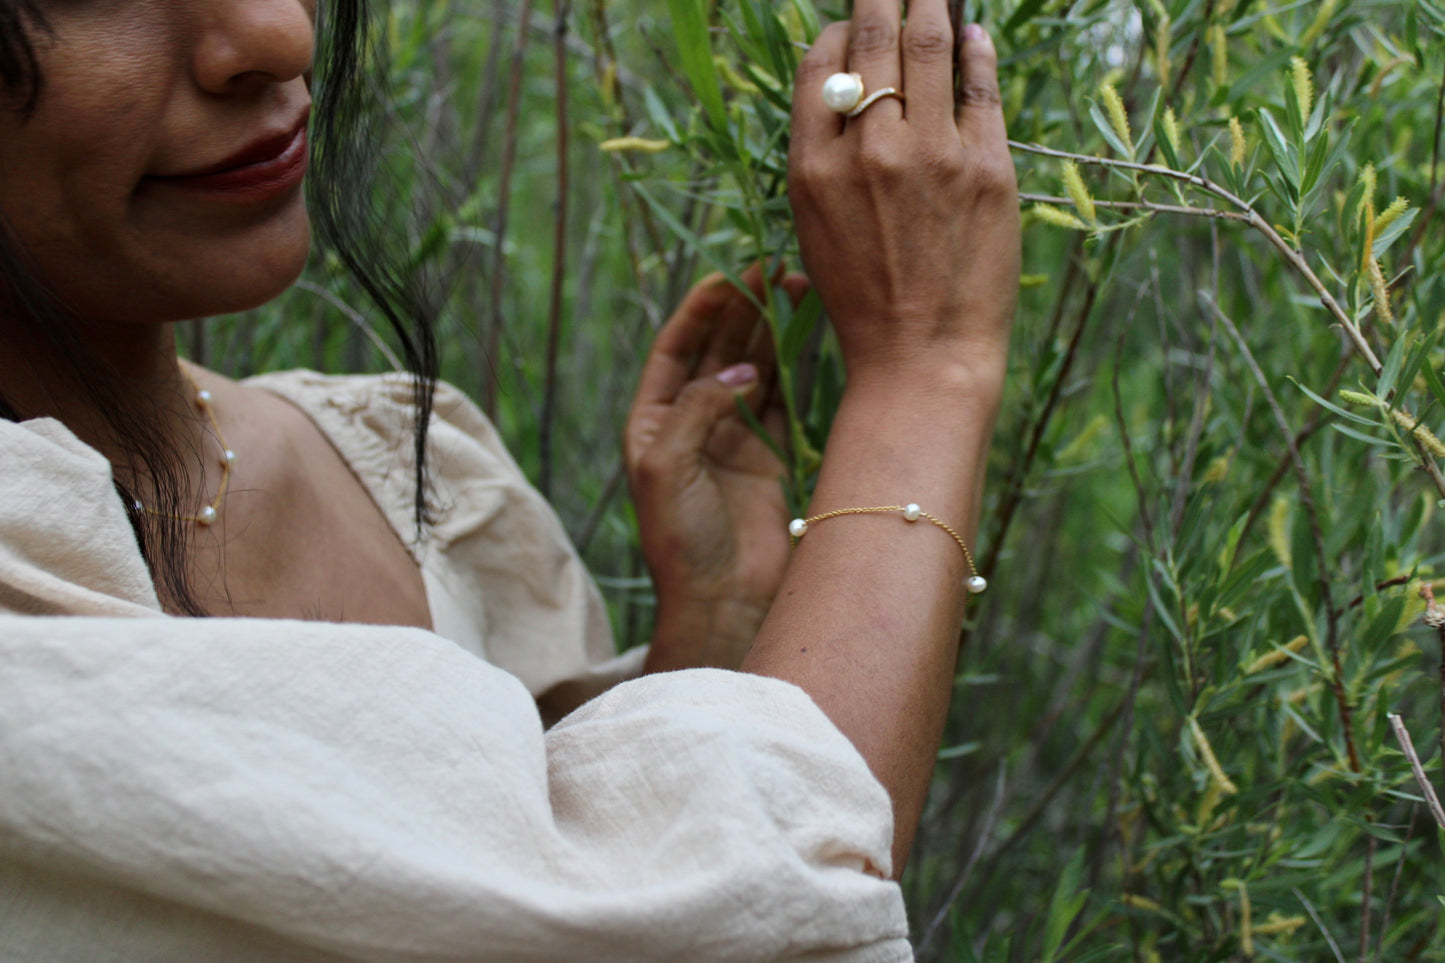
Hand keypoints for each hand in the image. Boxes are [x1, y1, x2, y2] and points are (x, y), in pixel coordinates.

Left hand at [625, 266, 808, 672]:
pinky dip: (795, 366)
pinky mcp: (771, 455)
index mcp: (654, 421)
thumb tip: (744, 368)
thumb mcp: (667, 464)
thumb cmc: (680, 538)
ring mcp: (734, 437)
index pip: (675, 350)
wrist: (723, 601)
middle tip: (771, 268)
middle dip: (743, 310)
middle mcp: (693, 423)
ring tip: (796, 287)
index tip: (727, 276)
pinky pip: (784, 399)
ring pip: (755, 368)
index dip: (699, 311)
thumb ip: (700, 407)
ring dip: (773, 330)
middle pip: (718, 350)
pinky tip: (807, 332)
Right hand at [788, 4, 1017, 389]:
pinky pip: (980, 86)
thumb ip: (827, 158)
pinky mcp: (987, 168)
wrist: (922, 359)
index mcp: (813, 168)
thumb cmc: (865, 302)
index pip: (823, 67)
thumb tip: (853, 93)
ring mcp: (932, 155)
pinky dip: (976, 50)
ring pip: (929, 47)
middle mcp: (868, 151)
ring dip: (930, 7)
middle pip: (874, 42)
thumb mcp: (817, 228)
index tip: (852, 28)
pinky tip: (975, 35)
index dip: (838, 34)